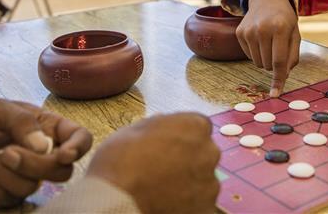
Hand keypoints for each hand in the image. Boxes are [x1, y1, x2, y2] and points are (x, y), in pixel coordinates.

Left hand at [0, 99, 92, 207]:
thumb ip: (22, 123)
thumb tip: (43, 147)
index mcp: (49, 129)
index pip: (80, 139)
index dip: (79, 148)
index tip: (64, 154)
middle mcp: (43, 154)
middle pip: (61, 171)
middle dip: (35, 165)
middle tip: (6, 152)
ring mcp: (25, 177)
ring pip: (33, 186)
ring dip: (5, 172)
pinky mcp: (6, 194)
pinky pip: (8, 197)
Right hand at [87, 113, 219, 213]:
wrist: (117, 199)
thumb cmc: (121, 161)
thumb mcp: (135, 130)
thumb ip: (159, 125)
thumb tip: (163, 123)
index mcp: (195, 126)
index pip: (199, 127)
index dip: (183, 137)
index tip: (170, 146)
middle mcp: (209, 152)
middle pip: (204, 154)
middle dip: (189, 160)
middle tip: (165, 170)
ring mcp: (210, 183)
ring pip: (204, 182)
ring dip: (190, 185)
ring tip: (163, 191)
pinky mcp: (206, 209)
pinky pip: (201, 205)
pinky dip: (188, 206)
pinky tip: (168, 205)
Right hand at [236, 0, 300, 96]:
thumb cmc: (285, 19)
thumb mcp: (295, 35)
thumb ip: (292, 57)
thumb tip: (283, 77)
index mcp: (280, 28)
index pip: (278, 61)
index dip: (278, 79)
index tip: (275, 94)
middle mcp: (262, 28)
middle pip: (267, 64)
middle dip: (274, 64)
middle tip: (278, 48)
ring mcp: (248, 30)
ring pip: (257, 62)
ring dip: (265, 59)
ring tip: (269, 43)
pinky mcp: (239, 32)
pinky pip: (248, 55)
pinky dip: (256, 53)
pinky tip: (260, 39)